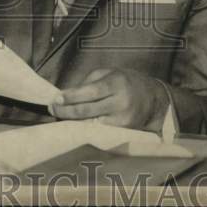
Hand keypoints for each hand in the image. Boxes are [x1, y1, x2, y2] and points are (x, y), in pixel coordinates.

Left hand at [50, 68, 167, 129]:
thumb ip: (89, 82)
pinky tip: (76, 125)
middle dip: (66, 111)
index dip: (71, 97)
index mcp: (116, 83)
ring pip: (91, 124)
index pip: (89, 92)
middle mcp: (120, 102)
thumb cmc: (127, 82)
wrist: (154, 100)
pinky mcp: (123, 132)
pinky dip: (86, 128)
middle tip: (53, 109)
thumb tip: (67, 94)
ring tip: (60, 116)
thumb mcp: (110, 73)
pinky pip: (99, 131)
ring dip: (73, 122)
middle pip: (87, 111)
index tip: (56, 99)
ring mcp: (122, 120)